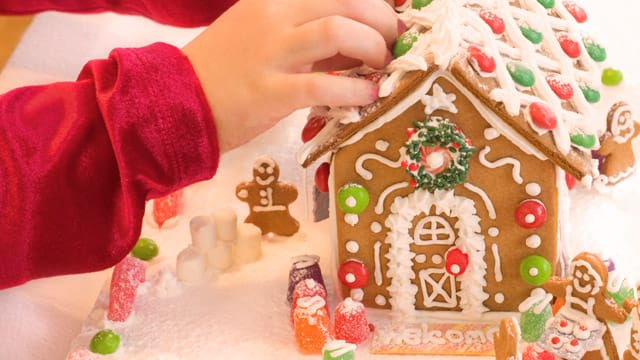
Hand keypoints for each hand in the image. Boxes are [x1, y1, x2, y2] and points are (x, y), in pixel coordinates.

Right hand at [182, 0, 399, 152]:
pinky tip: (367, 96)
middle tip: (394, 45)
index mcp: (275, 0)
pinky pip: (325, 85)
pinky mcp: (269, 92)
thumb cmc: (226, 70)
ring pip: (338, 31)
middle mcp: (274, 17)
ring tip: (381, 67)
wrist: (177, 101)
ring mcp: (271, 53)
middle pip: (347, 2)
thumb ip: (309, 35)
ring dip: (373, 47)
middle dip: (383, 21)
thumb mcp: (266, 37)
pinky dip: (356, 89)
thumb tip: (361, 41)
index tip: (389, 21)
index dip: (373, 3)